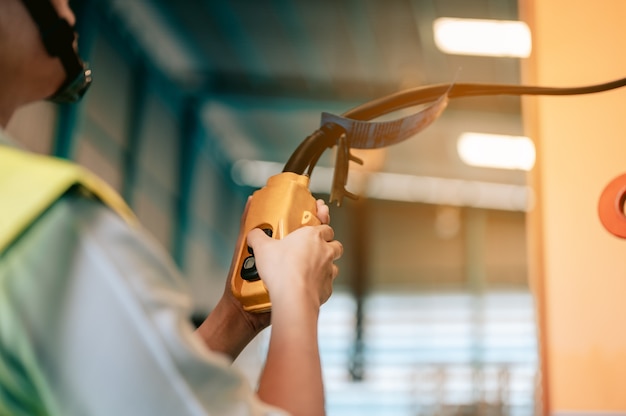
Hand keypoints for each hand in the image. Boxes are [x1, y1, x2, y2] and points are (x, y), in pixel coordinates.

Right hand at [198, 199, 338, 359]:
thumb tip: (253, 233)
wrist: (292, 297)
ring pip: (335, 263)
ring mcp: (328, 270)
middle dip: (328, 244)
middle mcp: (324, 251)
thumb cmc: (281, 270)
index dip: (322, 224)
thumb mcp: (262, 248)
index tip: (320, 223)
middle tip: (317, 248)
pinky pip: (328, 283)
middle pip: (335, 244)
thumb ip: (258, 237)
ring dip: (327, 264)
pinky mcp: (328, 288)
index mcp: (312, 236)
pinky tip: (310, 286)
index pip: (325, 225)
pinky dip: (321, 283)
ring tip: (314, 268)